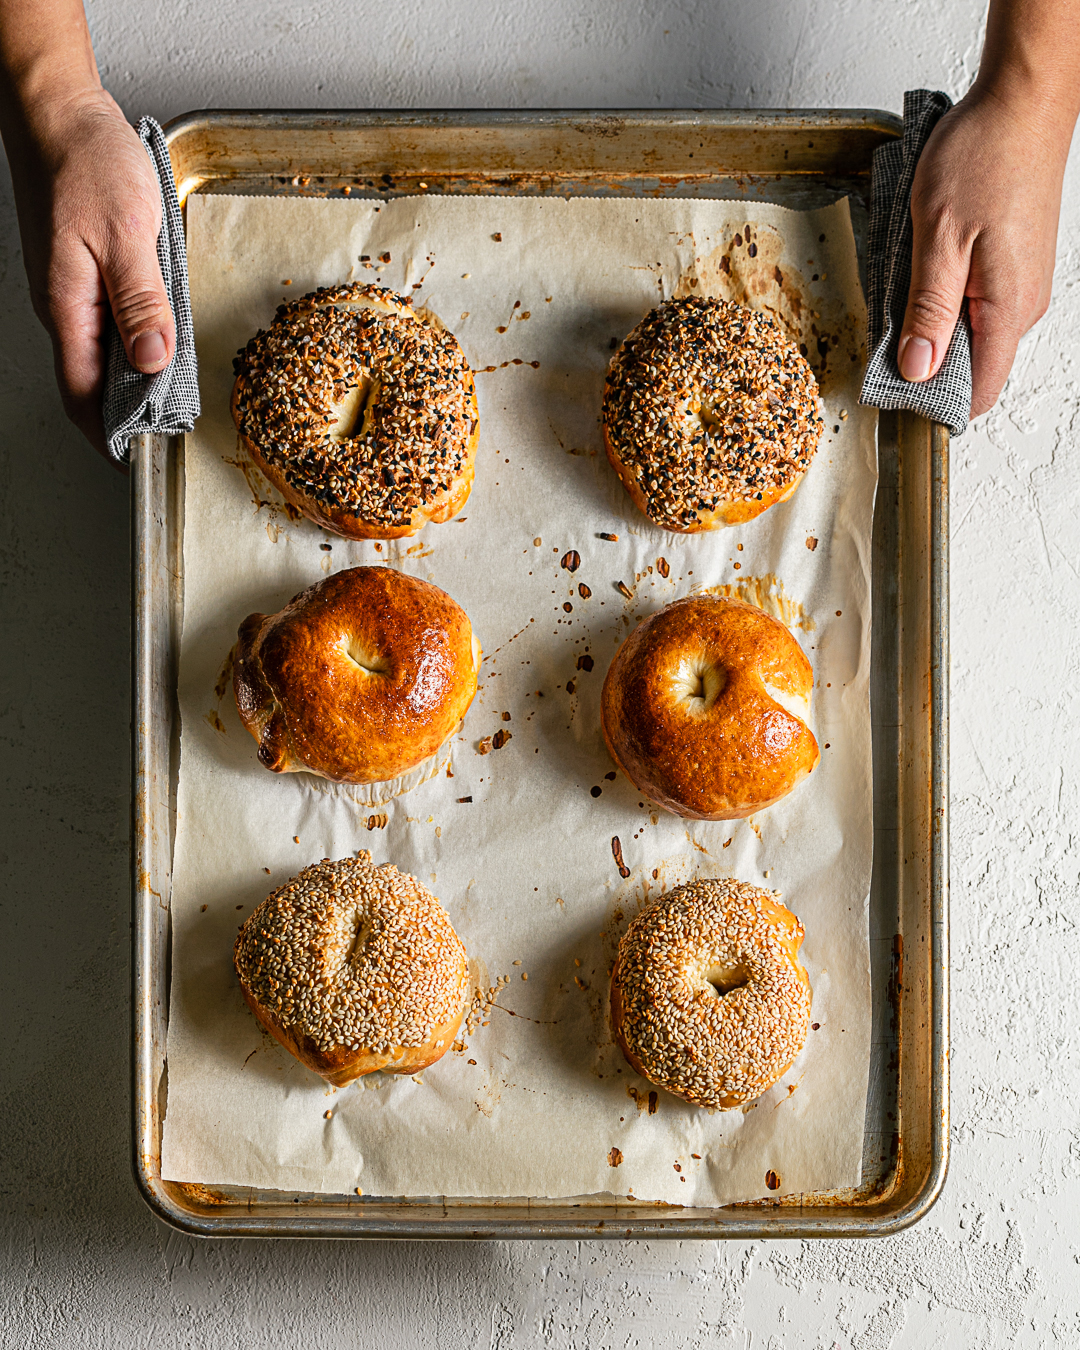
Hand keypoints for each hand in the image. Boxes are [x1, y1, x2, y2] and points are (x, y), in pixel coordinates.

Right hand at [5, 86, 174, 459]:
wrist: (58, 111)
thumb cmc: (86, 163)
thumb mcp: (126, 235)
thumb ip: (141, 302)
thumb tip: (152, 360)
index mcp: (68, 307)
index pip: (83, 393)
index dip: (110, 434)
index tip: (137, 462)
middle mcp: (65, 305)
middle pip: (94, 381)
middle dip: (128, 414)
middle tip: (169, 436)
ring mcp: (72, 289)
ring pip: (104, 352)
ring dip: (135, 379)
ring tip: (173, 400)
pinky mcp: (84, 270)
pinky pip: (109, 321)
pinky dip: (135, 341)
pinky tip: (161, 341)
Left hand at [899, 86, 1075, 418]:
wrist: (1022, 101)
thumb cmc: (985, 156)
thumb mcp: (938, 238)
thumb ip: (927, 310)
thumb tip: (917, 370)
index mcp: (1007, 308)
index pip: (977, 392)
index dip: (932, 401)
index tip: (893, 389)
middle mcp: (1022, 305)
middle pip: (969, 367)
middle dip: (924, 359)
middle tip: (886, 326)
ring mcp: (1020, 285)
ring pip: (968, 334)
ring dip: (930, 322)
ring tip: (906, 283)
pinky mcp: (1012, 266)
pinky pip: (973, 303)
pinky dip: (943, 296)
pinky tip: (924, 268)